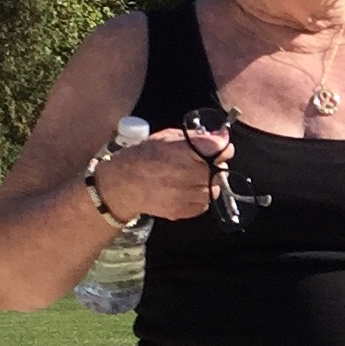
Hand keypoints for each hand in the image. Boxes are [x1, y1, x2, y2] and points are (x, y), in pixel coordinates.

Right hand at [95, 124, 231, 222]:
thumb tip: (222, 135)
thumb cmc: (143, 157)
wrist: (122, 184)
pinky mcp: (182, 210)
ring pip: (213, 188)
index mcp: (182, 150)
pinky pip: (204, 204)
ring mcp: (185, 194)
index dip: (222, 147)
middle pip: (218, 170)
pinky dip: (199, 197)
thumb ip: (196, 137)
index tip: (220, 148)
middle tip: (198, 164)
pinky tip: (184, 190)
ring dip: (207, 183)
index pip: (218, 147)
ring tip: (189, 178)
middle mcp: (186, 173)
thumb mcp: (167, 138)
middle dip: (213, 166)